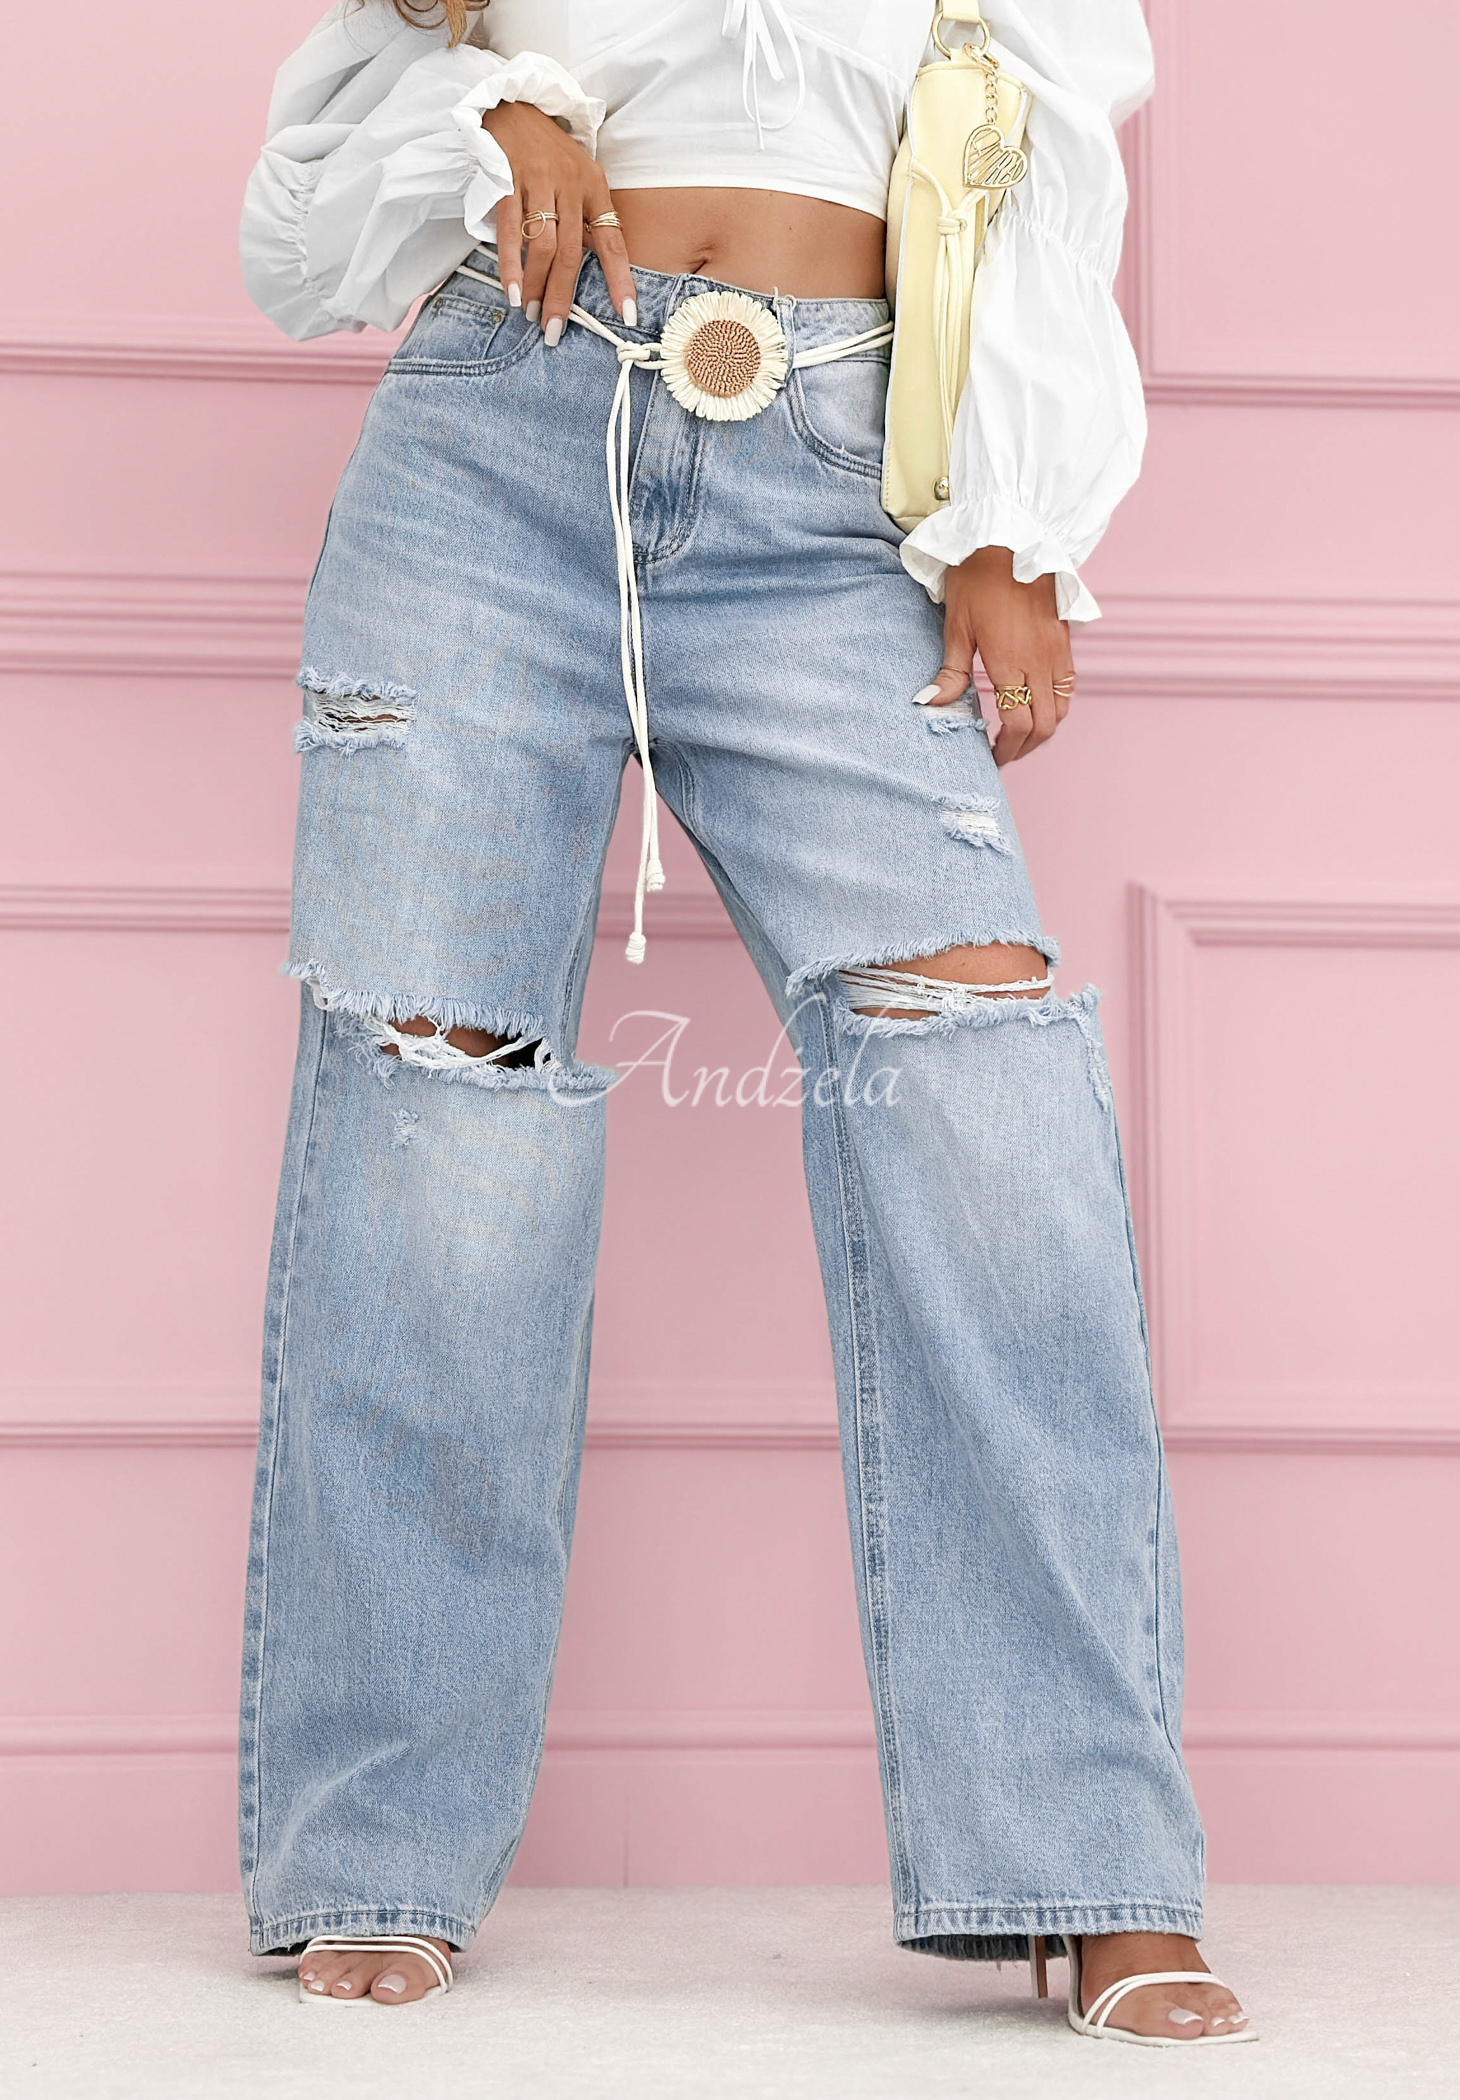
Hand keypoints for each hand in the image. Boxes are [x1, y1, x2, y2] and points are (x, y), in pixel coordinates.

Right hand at [481, 102, 634, 340]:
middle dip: (563, 296)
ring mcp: (538, 180)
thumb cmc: (548, 152)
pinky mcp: (507, 178)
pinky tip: (512, 291)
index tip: (628, 315)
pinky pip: (509, 229)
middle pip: (571, 253)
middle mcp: (571, 184)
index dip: (621, 280)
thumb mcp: (578, 178)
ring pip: (542, 245)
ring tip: (531, 313)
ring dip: (536, 285)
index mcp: (595, 187)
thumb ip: (585, 217)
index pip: (614, 242)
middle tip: (553, 330)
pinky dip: (510, 264)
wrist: (513, 104)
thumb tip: (582, 269)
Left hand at [921, 546, 1074, 765]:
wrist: (1012, 538)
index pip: (1017, 725)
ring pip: (1062, 709)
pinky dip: (1057, 705)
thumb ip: (950, 672)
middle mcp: (1040, 663)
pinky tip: (1038, 704)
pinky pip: (1069, 686)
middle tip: (1004, 753)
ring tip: (1021, 735)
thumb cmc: (977, 578)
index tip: (990, 757)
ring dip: (1043, 729)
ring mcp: (1057, 653)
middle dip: (1024, 747)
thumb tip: (930, 704)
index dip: (1006, 749)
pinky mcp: (1065, 642)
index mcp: (1010, 663)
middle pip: (1044, 725)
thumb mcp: (957, 626)